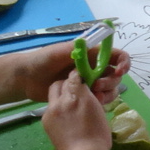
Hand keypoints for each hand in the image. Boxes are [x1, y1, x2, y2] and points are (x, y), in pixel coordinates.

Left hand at [13, 40, 131, 105]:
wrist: (26, 78)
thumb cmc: (42, 60)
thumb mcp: (59, 51)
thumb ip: (79, 48)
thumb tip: (97, 45)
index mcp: (92, 55)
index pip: (117, 56)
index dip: (123, 63)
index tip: (119, 71)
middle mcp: (94, 69)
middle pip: (115, 75)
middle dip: (111, 81)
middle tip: (96, 87)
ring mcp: (89, 83)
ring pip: (110, 89)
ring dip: (107, 93)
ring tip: (94, 98)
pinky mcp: (83, 96)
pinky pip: (99, 99)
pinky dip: (100, 102)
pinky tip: (91, 104)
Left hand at [41, 75, 112, 149]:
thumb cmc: (98, 136)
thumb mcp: (100, 111)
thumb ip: (91, 98)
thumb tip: (87, 92)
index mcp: (80, 96)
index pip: (75, 76)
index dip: (79, 76)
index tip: (83, 80)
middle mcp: (63, 100)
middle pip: (60, 82)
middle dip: (67, 83)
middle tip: (74, 91)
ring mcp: (51, 110)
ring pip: (53, 94)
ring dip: (60, 95)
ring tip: (68, 105)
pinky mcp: (45, 120)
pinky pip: (50, 107)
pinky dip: (57, 109)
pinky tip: (64, 119)